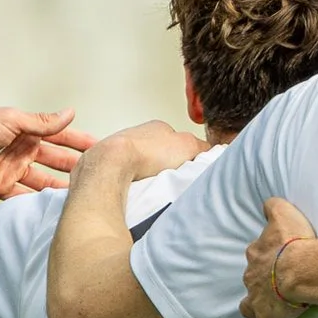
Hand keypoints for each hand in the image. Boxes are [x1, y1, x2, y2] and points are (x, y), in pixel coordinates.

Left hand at [0, 108, 97, 197]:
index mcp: (25, 131)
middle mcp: (21, 150)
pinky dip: (35, 202)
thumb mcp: (13, 120)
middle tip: (96, 177)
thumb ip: (43, 122)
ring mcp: (11, 169)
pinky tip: (52, 207)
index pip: (59, 137)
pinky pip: (22, 197)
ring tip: (78, 197)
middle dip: (74, 168)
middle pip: (54, 161)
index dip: (79, 143)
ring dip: (58, 188)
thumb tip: (71, 113)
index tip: (101, 149)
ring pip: (42, 181)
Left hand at [78, 120, 206, 185]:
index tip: (188, 167)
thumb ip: (202, 147)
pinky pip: (122, 175)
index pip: (176, 139)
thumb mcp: (187, 145)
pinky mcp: (104, 167)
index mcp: (156, 127)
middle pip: (156, 152)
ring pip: (138, 163)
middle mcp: (136, 135)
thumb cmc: (145, 153)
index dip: (184, 154)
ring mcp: (118, 150)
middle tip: (171, 179)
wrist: (111, 165)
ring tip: (152, 187)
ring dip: (145, 175)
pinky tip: (135, 190)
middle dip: (163, 166)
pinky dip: (129, 183)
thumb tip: (213, 150)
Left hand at [239, 197, 317, 317]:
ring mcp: (258, 301)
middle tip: (278, 282)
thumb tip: (266, 203)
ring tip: (267, 311)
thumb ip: (272, 206)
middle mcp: (252, 278)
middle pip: (252, 280)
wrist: (302, 268)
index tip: (278, 255)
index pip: (256, 253)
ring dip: (255, 309)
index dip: (267, 255)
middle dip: (261, 281)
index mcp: (257, 255)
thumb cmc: (295, 241)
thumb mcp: (284, 212)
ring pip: (249, 307)